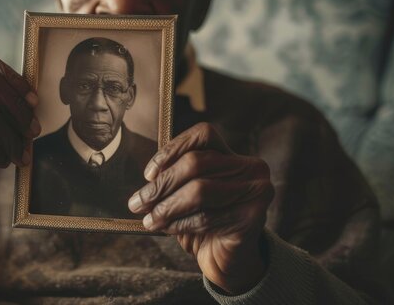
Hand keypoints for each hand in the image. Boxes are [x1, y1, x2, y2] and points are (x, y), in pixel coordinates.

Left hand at [128, 123, 273, 293]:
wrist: (227, 258)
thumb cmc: (205, 221)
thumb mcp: (188, 193)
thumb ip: (175, 177)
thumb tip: (149, 179)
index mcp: (234, 155)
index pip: (203, 135)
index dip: (172, 150)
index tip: (148, 174)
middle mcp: (252, 168)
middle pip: (196, 163)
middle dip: (162, 185)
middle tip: (137, 203)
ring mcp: (257, 192)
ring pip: (199, 191)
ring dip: (166, 207)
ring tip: (149, 219)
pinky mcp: (252, 218)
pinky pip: (206, 217)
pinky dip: (180, 223)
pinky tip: (167, 228)